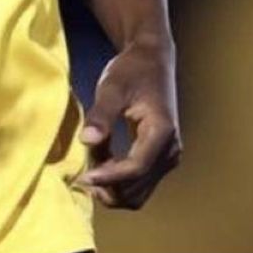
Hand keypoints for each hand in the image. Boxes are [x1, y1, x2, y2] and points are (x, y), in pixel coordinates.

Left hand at [76, 40, 180, 208]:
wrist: (152, 59)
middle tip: (81, 172)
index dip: (109, 177)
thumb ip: (101, 114)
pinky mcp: (160, 159)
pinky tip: (100, 162)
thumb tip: (87, 140)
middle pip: (137, 187)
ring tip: (90, 166)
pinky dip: (118, 182)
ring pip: (138, 193)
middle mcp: (170, 150)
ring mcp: (167, 157)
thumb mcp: (112, 86)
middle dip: (108, 186)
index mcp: (162, 131)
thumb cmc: (132, 69)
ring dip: (112, 188)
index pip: (136, 167)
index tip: (84, 176)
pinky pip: (139, 183)